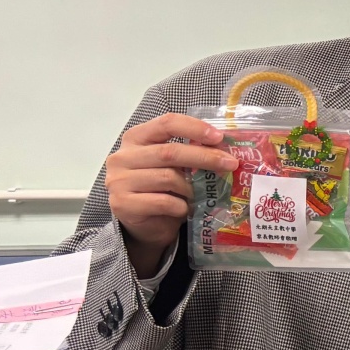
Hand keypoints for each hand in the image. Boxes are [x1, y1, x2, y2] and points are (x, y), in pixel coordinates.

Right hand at [106, 112, 237, 276]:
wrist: (144, 225)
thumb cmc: (161, 190)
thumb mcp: (173, 167)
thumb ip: (187, 154)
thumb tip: (224, 150)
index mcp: (135, 138)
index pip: (166, 124)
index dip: (194, 128)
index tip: (219, 137)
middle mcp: (122, 157)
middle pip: (169, 152)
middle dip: (205, 157)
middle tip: (230, 164)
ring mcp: (119, 181)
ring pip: (168, 178)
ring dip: (191, 188)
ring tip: (198, 194)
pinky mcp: (123, 204)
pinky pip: (163, 202)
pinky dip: (181, 206)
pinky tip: (184, 209)